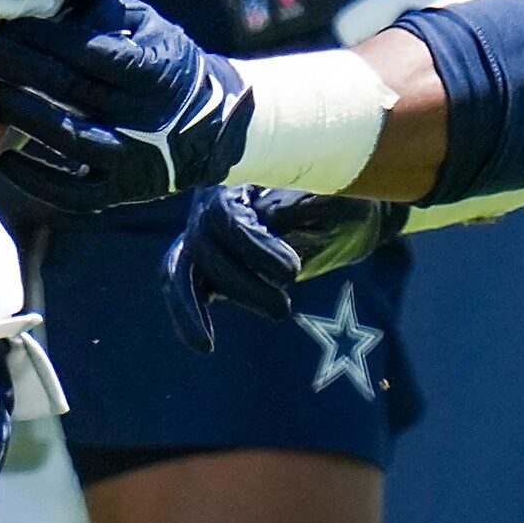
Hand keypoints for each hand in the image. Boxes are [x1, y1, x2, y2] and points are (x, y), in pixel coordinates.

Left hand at [0, 0, 251, 212]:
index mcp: (152, 72)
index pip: (93, 53)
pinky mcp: (119, 191)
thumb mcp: (149, 27)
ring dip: (26, 116)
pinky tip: (5, 159)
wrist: (210, 127)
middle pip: (73, 91)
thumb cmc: (163, 62)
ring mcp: (131, 158)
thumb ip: (106, 13)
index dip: (49, 38)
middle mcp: (142, 117)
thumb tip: (53, 2)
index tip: (13, 25)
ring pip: (69, 139)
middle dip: (22, 67)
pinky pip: (72, 192)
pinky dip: (36, 179)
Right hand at [161, 187, 408, 352]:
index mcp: (240, 178)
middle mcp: (212, 202)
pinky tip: (203, 344)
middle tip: (285, 308)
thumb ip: (302, 204)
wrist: (342, 216)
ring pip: (181, 269)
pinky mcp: (205, 263)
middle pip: (205, 245)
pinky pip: (182, 286)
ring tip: (222, 338)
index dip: (251, 247)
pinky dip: (186, 313)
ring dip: (197, 306)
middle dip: (242, 284)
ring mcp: (204, 232)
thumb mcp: (333, 199)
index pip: (227, 214)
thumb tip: (268, 216)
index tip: (291, 272)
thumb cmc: (340, 201)